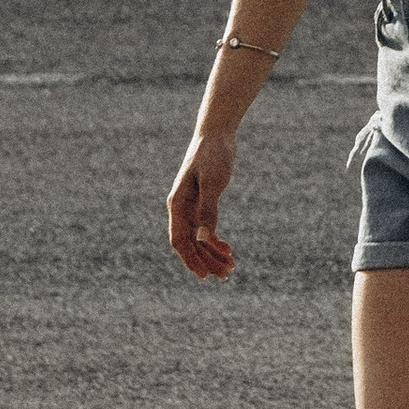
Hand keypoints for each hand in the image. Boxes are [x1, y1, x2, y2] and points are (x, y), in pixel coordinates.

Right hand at [167, 124, 238, 280]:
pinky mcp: (203, 203)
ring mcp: (191, 207)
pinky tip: (228, 249)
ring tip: (230, 267)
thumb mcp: (213, 181)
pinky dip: (216, 241)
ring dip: (212, 254)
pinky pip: (206, 229)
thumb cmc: (213, 154)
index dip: (190, 259)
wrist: (217, 133)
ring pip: (198, 239)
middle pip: (190, 243)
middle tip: (225, 274)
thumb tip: (202, 238)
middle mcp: (182, 209)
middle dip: (205, 260)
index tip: (204, 275)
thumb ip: (208, 210)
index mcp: (178, 205)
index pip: (179, 240)